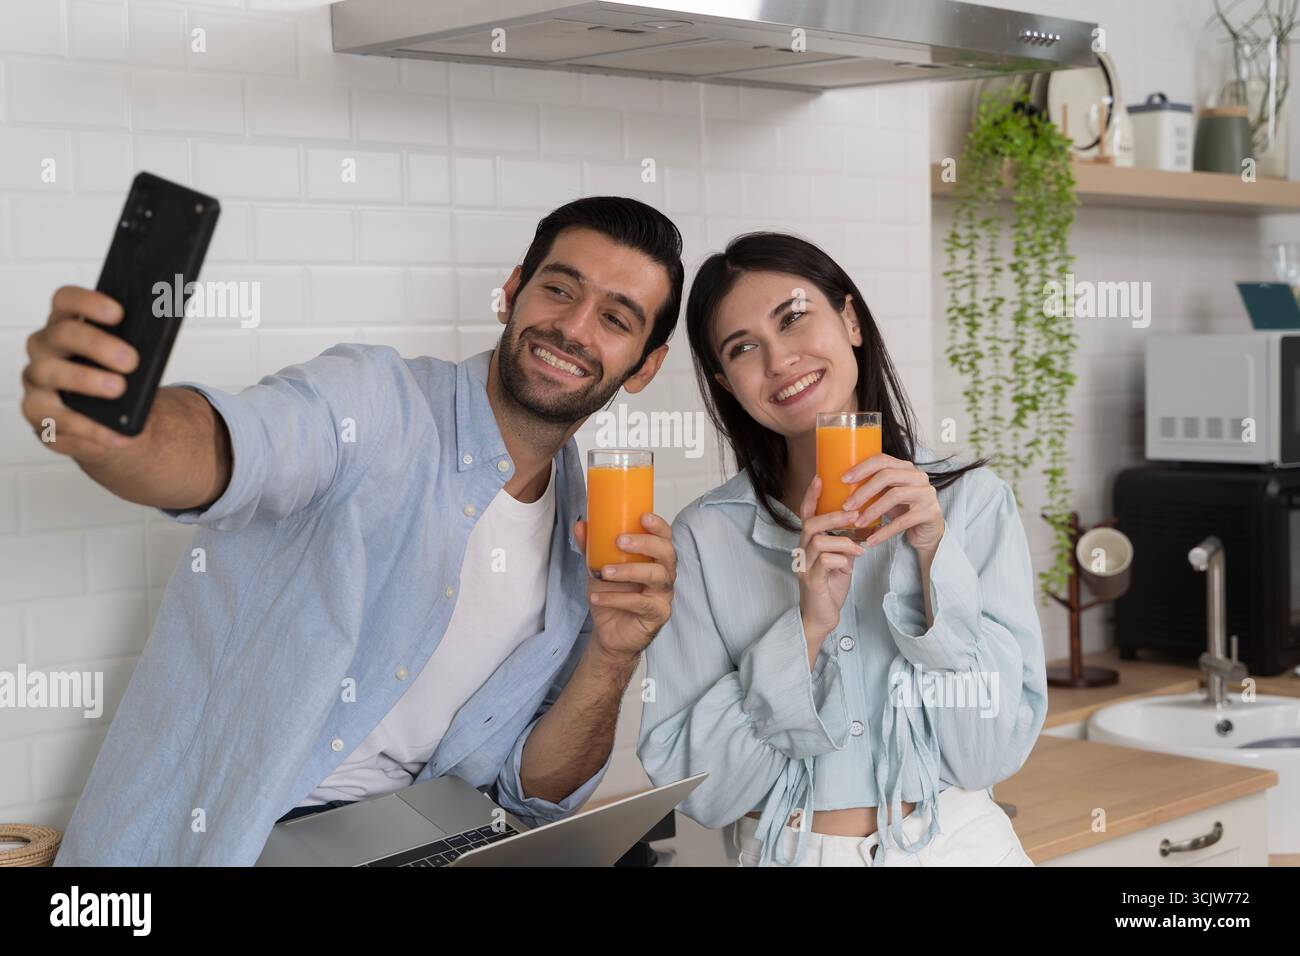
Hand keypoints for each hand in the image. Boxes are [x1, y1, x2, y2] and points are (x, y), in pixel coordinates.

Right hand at [22, 286, 139, 462]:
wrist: (113, 420)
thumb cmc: (119, 379)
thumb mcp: (130, 362)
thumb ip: (135, 348)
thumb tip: (154, 343)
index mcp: (66, 325)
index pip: (66, 300)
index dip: (88, 302)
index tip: (118, 313)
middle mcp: (44, 349)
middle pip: (61, 335)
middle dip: (97, 344)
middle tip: (130, 360)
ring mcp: (36, 382)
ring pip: (48, 374)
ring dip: (86, 381)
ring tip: (119, 390)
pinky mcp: (39, 417)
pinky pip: (56, 423)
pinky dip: (89, 429)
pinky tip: (117, 435)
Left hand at [573, 513, 675, 661]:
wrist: (609, 631)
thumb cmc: (611, 595)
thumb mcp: (598, 567)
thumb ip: (591, 547)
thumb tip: (580, 524)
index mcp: (654, 558)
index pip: (665, 537)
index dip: (658, 525)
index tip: (643, 516)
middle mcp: (664, 574)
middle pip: (667, 553)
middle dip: (645, 544)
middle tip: (620, 541)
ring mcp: (663, 595)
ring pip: (656, 576)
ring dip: (629, 571)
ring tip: (604, 571)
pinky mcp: (657, 614)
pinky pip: (640, 603)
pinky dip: (616, 598)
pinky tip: (597, 597)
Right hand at [795, 474, 865, 647]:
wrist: (822, 617)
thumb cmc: (830, 586)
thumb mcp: (840, 559)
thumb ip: (844, 542)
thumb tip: (861, 523)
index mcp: (808, 544)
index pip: (805, 515)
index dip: (811, 496)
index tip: (820, 477)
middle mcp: (801, 552)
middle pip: (810, 524)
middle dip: (834, 516)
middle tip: (855, 514)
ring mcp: (804, 567)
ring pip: (819, 541)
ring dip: (843, 541)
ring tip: (859, 547)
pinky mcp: (811, 581)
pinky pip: (825, 562)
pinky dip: (842, 560)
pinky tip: (850, 565)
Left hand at [840, 453, 944, 553]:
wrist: (928, 532)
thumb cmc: (903, 510)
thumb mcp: (887, 495)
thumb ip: (872, 488)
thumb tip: (839, 489)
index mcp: (905, 467)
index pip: (882, 460)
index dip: (862, 468)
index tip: (843, 479)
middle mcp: (918, 476)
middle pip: (887, 476)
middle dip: (863, 491)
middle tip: (847, 506)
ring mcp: (926, 494)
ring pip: (894, 496)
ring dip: (871, 511)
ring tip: (857, 523)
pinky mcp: (929, 513)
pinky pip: (902, 522)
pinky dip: (884, 532)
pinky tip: (871, 540)